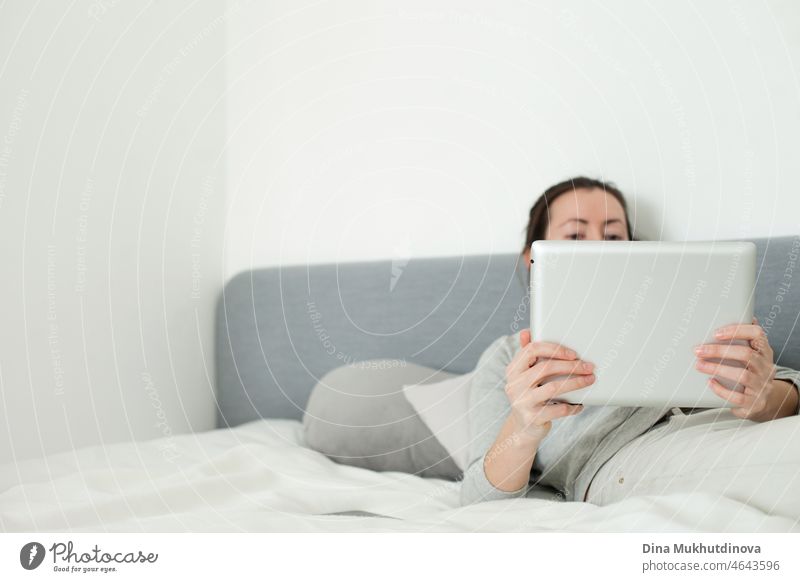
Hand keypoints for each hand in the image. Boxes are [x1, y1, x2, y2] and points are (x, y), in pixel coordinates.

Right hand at [503, 329, 594, 443]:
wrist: (522, 429)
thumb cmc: (529, 396)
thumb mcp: (524, 376)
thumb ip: (527, 355)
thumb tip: (526, 332)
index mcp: (512, 370)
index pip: (531, 350)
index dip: (554, 349)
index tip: (573, 353)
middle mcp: (514, 385)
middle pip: (545, 368)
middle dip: (571, 366)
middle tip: (589, 366)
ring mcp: (522, 402)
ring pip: (553, 388)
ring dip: (576, 383)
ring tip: (590, 380)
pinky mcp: (532, 418)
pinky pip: (558, 409)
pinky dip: (573, 406)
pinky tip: (581, 404)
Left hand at [693, 317, 787, 420]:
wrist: (763, 402)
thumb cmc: (751, 372)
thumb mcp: (751, 355)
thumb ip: (742, 339)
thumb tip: (728, 314)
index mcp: (764, 352)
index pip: (757, 335)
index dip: (737, 331)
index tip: (716, 333)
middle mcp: (766, 368)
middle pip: (746, 355)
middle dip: (719, 351)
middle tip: (698, 350)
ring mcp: (762, 386)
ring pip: (742, 375)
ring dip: (717, 369)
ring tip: (699, 365)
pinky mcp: (754, 403)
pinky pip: (738, 397)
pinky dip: (721, 389)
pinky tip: (709, 382)